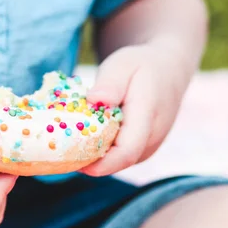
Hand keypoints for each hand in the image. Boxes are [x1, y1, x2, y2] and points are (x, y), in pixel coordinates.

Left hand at [81, 42, 194, 176]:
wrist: (168, 70)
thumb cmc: (141, 65)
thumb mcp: (123, 64)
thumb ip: (111, 83)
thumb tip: (96, 99)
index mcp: (148, 117)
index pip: (126, 152)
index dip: (99, 163)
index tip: (74, 162)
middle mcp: (152, 139)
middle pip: (118, 161)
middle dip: (89, 161)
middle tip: (59, 151)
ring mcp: (149, 147)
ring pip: (118, 162)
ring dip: (94, 156)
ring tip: (69, 142)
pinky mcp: (142, 150)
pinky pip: (119, 157)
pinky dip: (101, 151)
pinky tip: (84, 139)